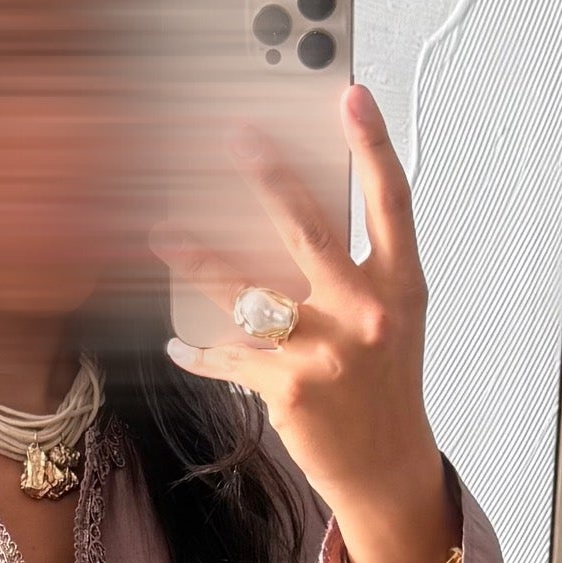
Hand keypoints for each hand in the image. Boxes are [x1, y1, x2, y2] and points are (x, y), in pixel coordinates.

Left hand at [153, 84, 453, 562]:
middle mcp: (367, 314)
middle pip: (309, 229)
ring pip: (247, 291)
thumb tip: (291, 215)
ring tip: (160, 235)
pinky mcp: (288, 388)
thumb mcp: (390, 320)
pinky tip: (176, 343)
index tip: (351, 94)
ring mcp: (326, 352)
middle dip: (268, 177)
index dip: (372, 144)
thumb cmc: (383, 387)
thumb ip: (356, 270)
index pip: (391, 201)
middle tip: (233, 137)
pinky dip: (197, 349)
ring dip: (197, 260)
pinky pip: (228, 355)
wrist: (386, 469)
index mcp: (400, 287)